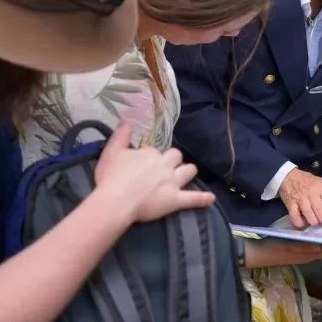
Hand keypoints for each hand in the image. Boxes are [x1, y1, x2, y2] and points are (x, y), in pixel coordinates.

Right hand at [94, 123, 215, 223]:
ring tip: (185, 175)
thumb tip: (127, 121)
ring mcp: (172, 182)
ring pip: (189, 171)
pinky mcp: (175, 199)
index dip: (150, 158)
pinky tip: (210, 198)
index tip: (143, 165)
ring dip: (188, 172)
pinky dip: (203, 199)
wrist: (116, 200)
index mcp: (149, 153)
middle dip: (174, 160)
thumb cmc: (111, 178)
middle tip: (166, 168)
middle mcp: (164, 164)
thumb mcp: (111, 152)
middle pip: (176, 156)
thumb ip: (120, 136)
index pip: (154, 150)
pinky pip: (194, 198)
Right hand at [242, 237, 321, 267]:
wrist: (255, 253)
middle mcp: (308, 254)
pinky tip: (319, 227)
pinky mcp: (296, 247)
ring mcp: (302, 251)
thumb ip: (304, 247)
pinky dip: (318, 235)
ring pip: (321, 245)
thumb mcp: (288, 247)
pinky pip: (312, 241)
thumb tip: (320, 247)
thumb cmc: (272, 250)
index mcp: (309, 255)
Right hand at [278, 169, 321, 227]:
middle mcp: (311, 194)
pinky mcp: (290, 204)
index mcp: (321, 188)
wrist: (288, 176)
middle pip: (320, 211)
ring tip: (315, 221)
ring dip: (313, 221)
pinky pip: (295, 217)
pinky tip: (303, 222)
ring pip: (309, 215)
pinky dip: (300, 222)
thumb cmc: (309, 182)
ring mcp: (300, 199)